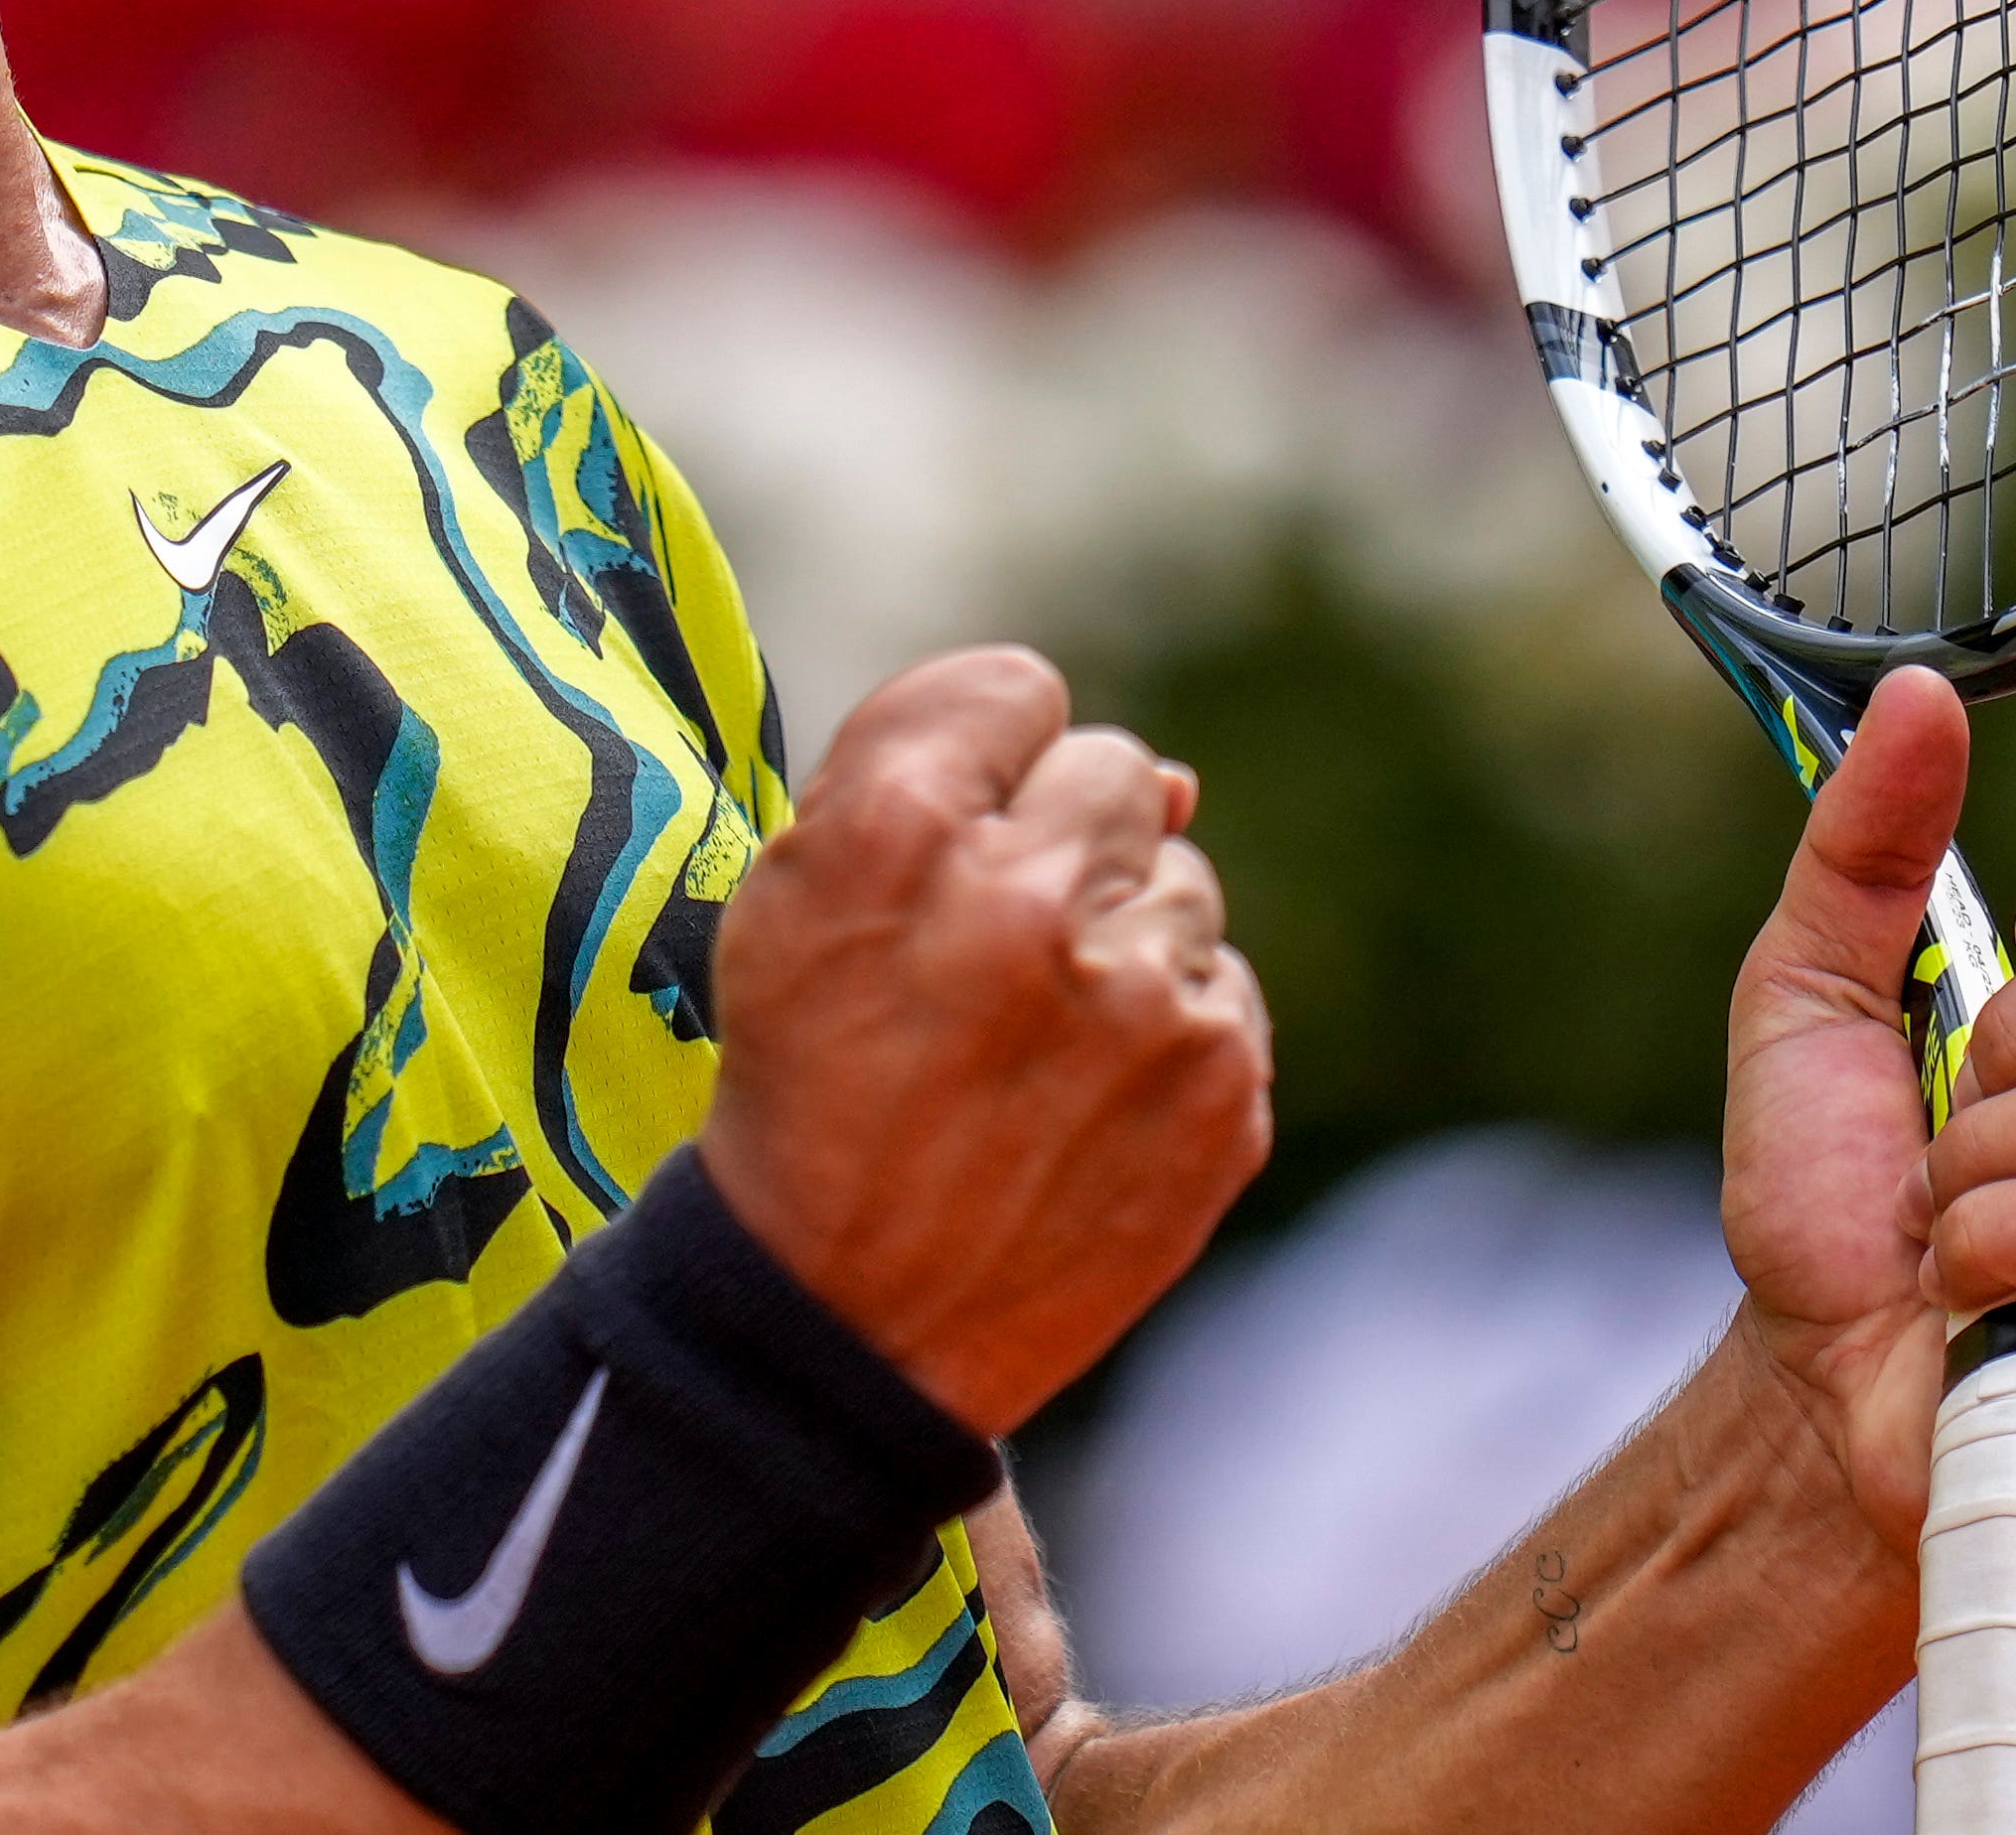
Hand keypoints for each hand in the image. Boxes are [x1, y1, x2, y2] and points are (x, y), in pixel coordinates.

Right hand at [698, 647, 1273, 1434]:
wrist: (843, 1325)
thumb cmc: (808, 1090)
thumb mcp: (790, 905)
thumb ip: (933, 776)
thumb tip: (1172, 775)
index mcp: (898, 833)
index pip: (1016, 690)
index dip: (982, 763)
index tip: (954, 840)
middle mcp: (1032, 898)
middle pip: (1114, 772)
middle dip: (1061, 846)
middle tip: (994, 957)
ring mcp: (1142, 1001)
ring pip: (1182, 880)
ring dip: (1120, 940)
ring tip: (1032, 1045)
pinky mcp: (1223, 1091)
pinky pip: (1225, 988)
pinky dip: (1169, 1033)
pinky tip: (1087, 1102)